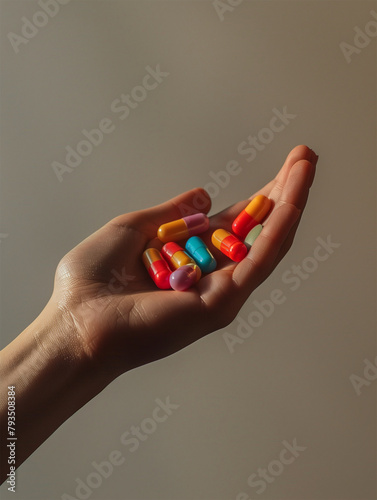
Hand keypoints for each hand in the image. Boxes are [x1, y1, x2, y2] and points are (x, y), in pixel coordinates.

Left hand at [49, 144, 316, 376]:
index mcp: (192, 259)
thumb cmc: (93, 281)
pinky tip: (292, 201)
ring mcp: (220, 292)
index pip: (237, 224)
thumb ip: (172, 213)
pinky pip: (256, 263)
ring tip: (307, 166)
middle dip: (284, 193)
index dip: (261, 196)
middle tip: (305, 157)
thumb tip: (204, 196)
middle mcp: (212, 276)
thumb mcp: (133, 229)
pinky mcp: (220, 304)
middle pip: (258, 231)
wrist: (75, 323)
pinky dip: (276, 230)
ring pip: (266, 244)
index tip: (284, 166)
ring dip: (290, 204)